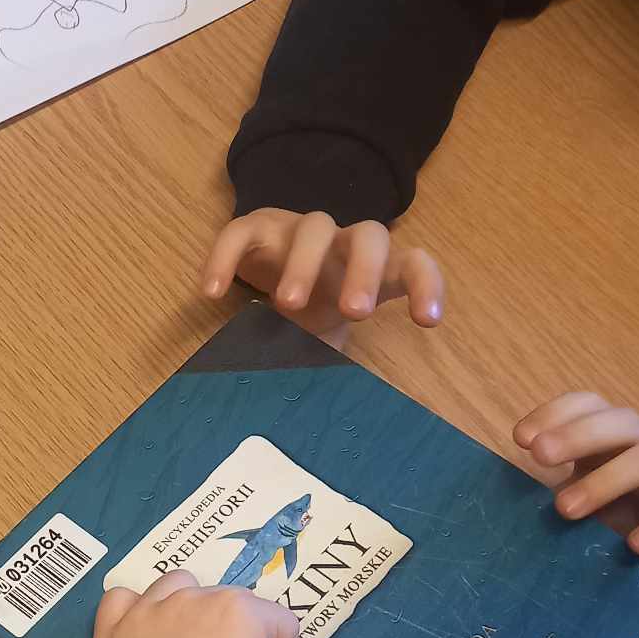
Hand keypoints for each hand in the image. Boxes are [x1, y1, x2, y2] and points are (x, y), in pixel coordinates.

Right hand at [201, 209, 443, 348]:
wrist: (267, 273)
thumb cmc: (307, 314)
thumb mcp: (324, 341)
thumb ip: (330, 361)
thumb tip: (325, 411)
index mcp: (371, 271)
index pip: (412, 264)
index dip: (426, 286)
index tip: (427, 322)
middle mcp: (342, 245)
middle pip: (369, 235)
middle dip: (365, 271)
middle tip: (354, 312)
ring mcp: (300, 231)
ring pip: (315, 226)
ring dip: (305, 264)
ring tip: (285, 306)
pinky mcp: (257, 227)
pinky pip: (242, 232)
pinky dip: (227, 258)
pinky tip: (211, 293)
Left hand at [513, 393, 638, 555]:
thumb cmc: (618, 500)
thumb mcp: (587, 483)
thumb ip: (558, 482)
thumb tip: (501, 504)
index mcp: (613, 432)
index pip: (588, 406)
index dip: (556, 414)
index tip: (520, 438)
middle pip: (618, 422)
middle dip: (579, 435)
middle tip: (540, 455)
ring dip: (608, 479)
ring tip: (565, 508)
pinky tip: (633, 544)